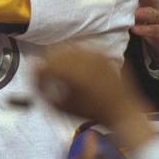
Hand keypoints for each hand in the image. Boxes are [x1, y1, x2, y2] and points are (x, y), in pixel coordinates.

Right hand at [35, 46, 150, 128]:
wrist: (123, 110)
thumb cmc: (93, 112)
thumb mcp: (64, 107)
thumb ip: (45, 94)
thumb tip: (35, 83)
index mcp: (70, 71)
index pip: (43, 66)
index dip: (37, 76)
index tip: (39, 84)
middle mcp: (81, 57)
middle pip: (52, 52)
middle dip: (46, 63)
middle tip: (47, 76)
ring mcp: (93, 53)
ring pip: (66, 47)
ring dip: (60, 57)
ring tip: (61, 71)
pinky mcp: (101, 53)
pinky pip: (81, 47)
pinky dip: (74, 55)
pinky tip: (75, 66)